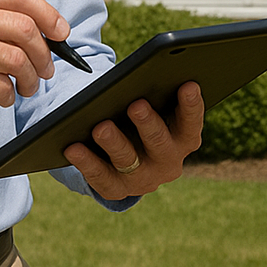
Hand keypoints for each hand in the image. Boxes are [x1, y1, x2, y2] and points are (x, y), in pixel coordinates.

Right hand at [0, 0, 68, 136]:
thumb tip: (46, 29)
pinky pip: (1, 85)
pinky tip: (2, 97)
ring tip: (26, 87)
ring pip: (16, 58)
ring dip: (30, 78)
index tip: (60, 32)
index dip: (48, 13)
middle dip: (44, 53)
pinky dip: (9, 95)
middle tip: (45, 70)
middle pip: (24, 27)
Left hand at [64, 82, 203, 200]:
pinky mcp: (117, 190)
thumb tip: (143, 76)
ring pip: (128, 161)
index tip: (188, 84)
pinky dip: (87, 162)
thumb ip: (156, 96)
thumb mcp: (155, 110)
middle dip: (148, 124)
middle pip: (160, 143)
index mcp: (184, 139)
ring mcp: (143, 179)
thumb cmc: (142, 120)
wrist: (129, 159)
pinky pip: (100, 177)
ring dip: (115, 143)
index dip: (191, 105)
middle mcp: (168, 163)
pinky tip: (73, 147)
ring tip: (101, 127)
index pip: (192, 122)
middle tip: (136, 105)